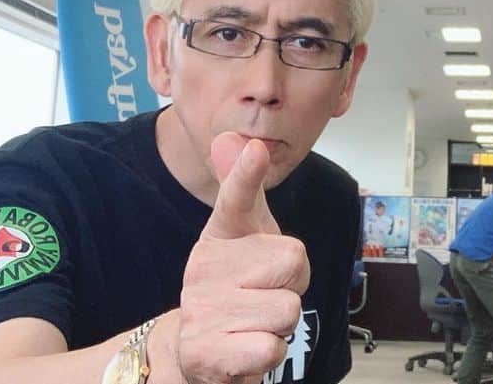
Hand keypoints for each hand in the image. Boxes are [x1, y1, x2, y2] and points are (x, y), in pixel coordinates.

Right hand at [176, 133, 309, 383]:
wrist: (197, 351)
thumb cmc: (236, 286)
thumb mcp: (246, 235)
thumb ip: (245, 189)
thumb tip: (236, 139)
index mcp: (220, 235)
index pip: (235, 199)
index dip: (246, 174)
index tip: (256, 148)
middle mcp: (204, 268)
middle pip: (295, 260)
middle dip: (292, 284)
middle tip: (264, 294)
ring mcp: (202, 310)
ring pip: (289, 308)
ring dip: (281, 323)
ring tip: (254, 323)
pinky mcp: (206, 353)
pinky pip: (272, 347)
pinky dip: (269, 352)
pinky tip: (246, 349)